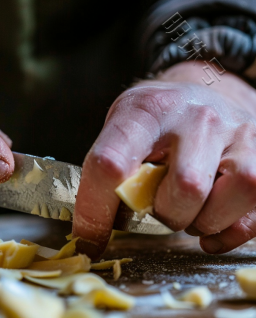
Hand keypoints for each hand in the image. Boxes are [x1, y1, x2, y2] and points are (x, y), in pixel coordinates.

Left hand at [73, 61, 255, 258]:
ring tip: (187, 208)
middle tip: (158, 204)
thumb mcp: (124, 126)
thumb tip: (94, 228)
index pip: (111, 163)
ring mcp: (237, 134)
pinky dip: (227, 232)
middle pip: (182, 189)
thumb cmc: (158, 117)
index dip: (95, 210)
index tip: (88, 238)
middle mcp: (196, 118)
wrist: (206, 90)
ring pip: (220, 204)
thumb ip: (110, 168)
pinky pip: (251, 216)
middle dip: (164, 213)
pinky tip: (212, 222)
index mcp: (146, 111)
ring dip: (197, 221)